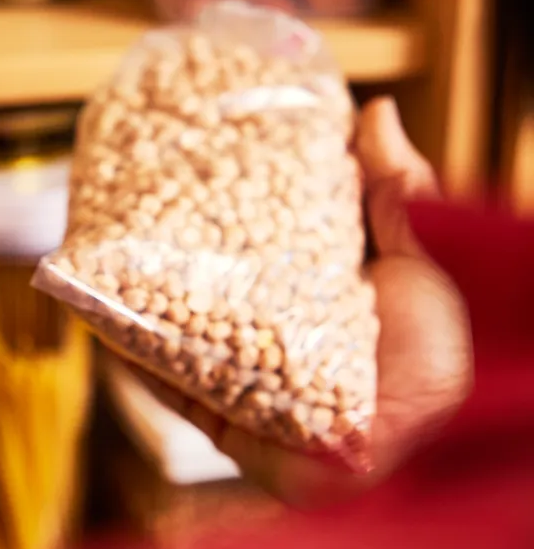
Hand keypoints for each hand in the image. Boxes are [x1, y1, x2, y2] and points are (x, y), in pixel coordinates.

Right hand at [133, 97, 472, 506]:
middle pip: (213, 292)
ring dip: (145, 307)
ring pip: (184, 337)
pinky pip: (174, 388)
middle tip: (135, 214)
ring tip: (108, 263)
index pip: (262, 248)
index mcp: (322, 294)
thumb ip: (398, 188)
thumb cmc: (441, 352)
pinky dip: (140, 359)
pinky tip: (110, 324)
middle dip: (173, 261)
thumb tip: (375, 111)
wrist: (432, 437)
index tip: (191, 176)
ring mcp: (251, 382)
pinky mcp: (230, 424)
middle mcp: (281, 337)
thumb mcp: (423, 251)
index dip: (225, 216)